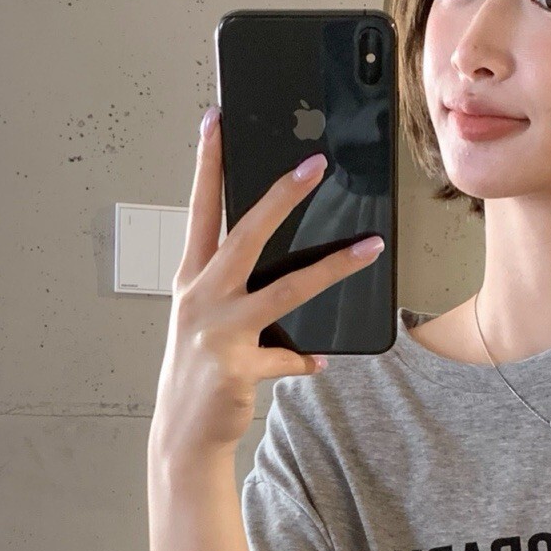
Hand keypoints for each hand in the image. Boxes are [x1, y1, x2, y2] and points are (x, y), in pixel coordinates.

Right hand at [150, 107, 384, 461]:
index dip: (208, 162)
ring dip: (332, 267)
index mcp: (192, 277)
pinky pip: (288, 356)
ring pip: (285, 289)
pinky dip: (304, 358)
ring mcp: (217, 330)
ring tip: (368, 247)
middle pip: (246, 233)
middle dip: (282, 195)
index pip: (201, 208)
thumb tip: (284, 260)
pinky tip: (318, 360)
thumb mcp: (206, 317)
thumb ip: (235, 285)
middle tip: (315, 164)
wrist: (181, 430)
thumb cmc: (198, 367)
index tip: (216, 120)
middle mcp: (200, 296)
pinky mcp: (237, 366)